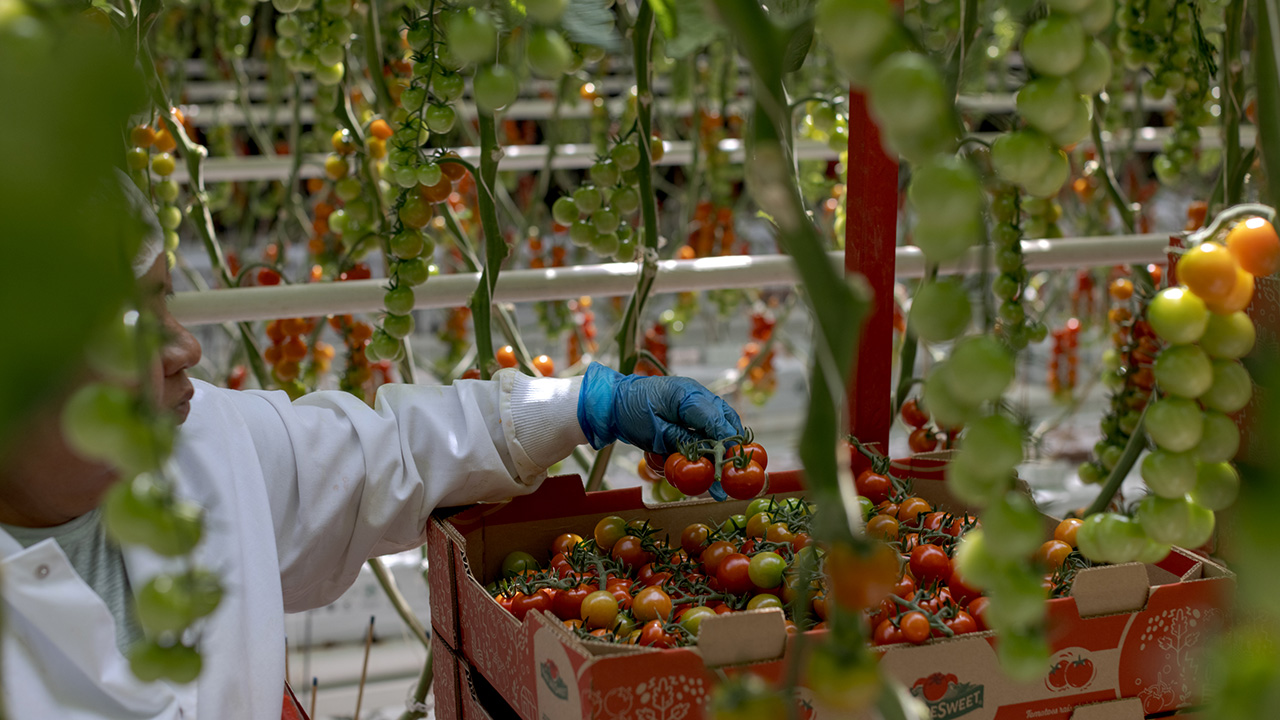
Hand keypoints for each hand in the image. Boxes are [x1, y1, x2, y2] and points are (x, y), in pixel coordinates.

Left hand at [577, 363, 743, 454]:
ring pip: (720, 418)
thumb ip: (684, 442)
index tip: (732, 461)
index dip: (726, 441)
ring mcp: (694, 397)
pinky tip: (712, 454)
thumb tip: (707, 456)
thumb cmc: (631, 413)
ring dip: (724, 440)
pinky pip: (709, 420)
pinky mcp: (691, 406)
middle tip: (733, 467)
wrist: (614, 401)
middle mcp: (696, 393)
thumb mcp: (656, 433)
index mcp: (686, 394)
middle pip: (724, 417)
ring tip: (724, 465)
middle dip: (731, 442)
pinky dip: (712, 436)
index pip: (715, 419)